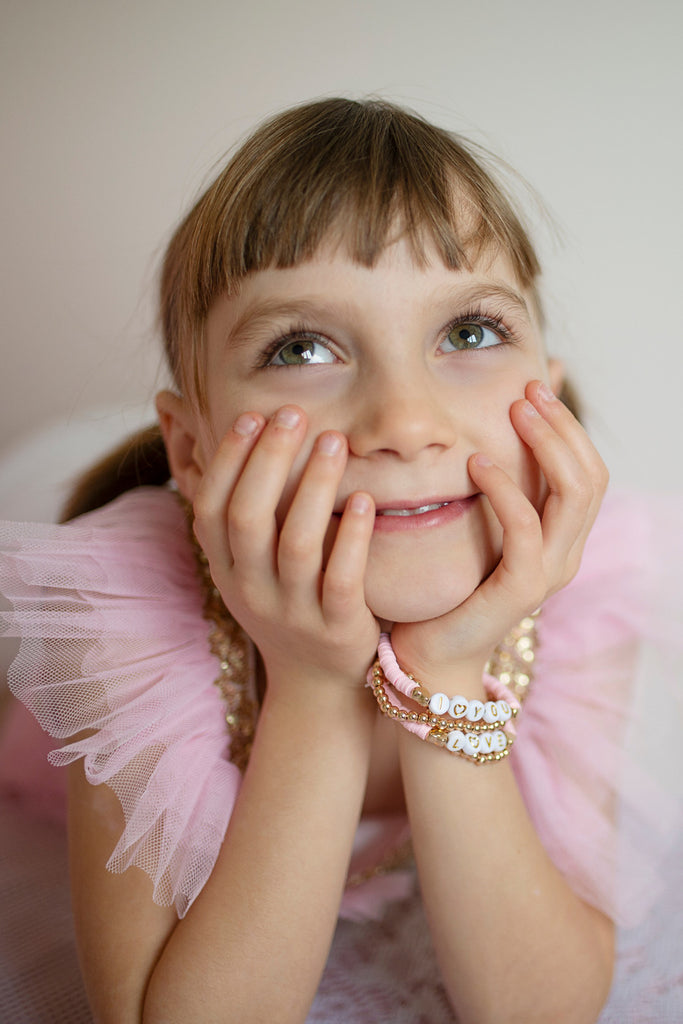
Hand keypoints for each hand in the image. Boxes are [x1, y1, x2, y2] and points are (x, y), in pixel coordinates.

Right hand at [192, 405, 379, 691]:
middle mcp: (251, 591)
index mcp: (227, 570)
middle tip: (294, 413)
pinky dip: (351, 537)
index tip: (251, 415)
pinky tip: (364, 499)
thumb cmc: (289, 605)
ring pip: (295, 544)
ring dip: (313, 487)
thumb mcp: (252, 569)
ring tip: (334, 441)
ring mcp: (292, 612)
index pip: (211, 507)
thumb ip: (246, 516)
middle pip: (248, 518)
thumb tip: (240, 439)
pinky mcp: (336, 629)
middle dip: (268, 460)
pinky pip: (340, 579)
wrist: (318, 685)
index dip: (227, 460)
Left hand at [391, 380, 608, 683]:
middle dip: (562, 426)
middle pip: (591, 477)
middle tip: (526, 391)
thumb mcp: (477, 524)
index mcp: (561, 538)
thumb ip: (495, 481)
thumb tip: (499, 425)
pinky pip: (525, 528)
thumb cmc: (449, 586)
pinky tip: (476, 463)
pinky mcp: (521, 589)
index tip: (533, 387)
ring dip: (545, 446)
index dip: (567, 426)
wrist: (429, 653)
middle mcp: (565, 554)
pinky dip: (505, 488)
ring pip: (574, 495)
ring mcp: (549, 573)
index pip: (589, 471)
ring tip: (512, 413)